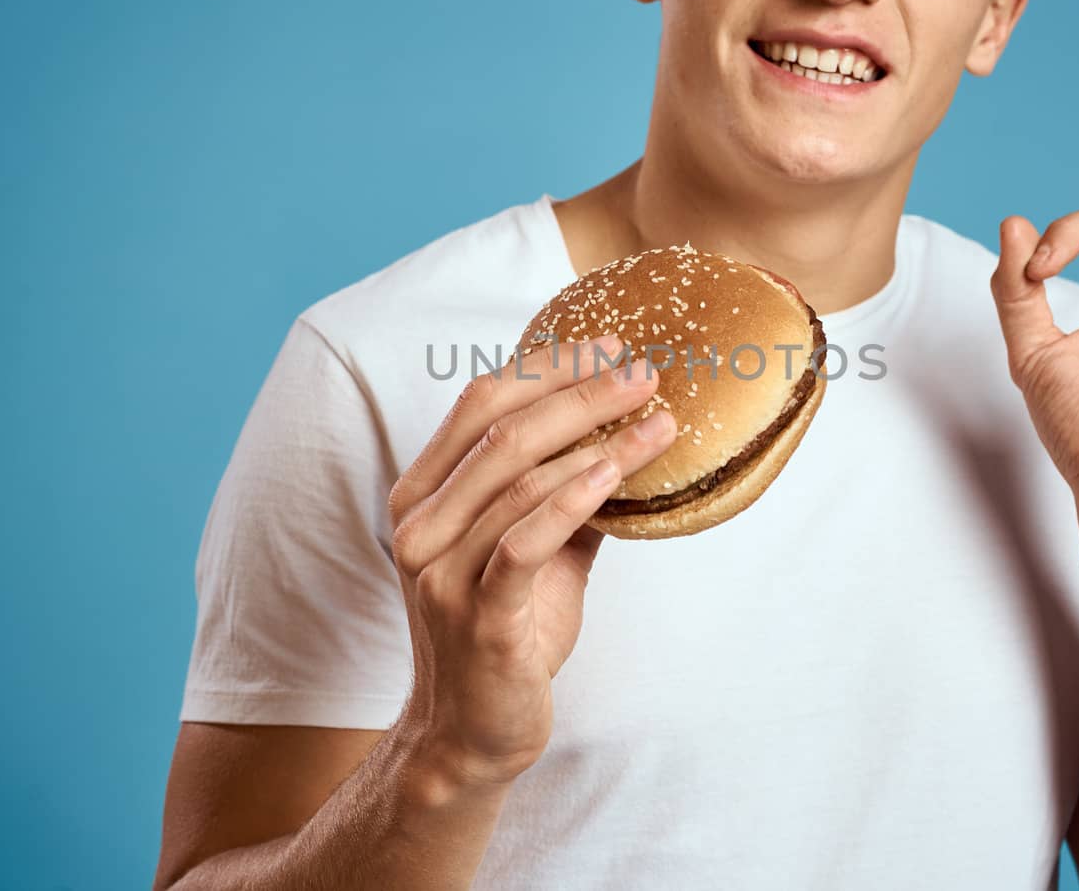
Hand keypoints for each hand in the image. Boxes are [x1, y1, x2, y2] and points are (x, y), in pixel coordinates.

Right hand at [385, 336, 675, 784]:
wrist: (471, 732)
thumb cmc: (504, 634)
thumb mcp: (534, 551)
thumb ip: (564, 494)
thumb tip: (627, 436)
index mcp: (424, 497)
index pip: (478, 405)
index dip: (544, 368)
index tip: (605, 345)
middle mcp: (422, 526)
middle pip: (502, 431)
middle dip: (578, 392)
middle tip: (643, 372)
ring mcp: (443, 571)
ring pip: (519, 479)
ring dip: (597, 441)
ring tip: (656, 420)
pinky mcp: (479, 616)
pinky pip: (525, 541)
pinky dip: (573, 499)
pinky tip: (616, 473)